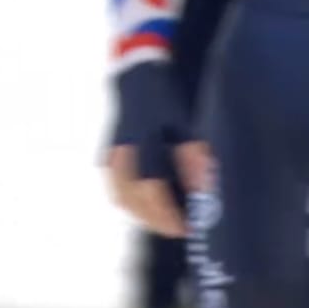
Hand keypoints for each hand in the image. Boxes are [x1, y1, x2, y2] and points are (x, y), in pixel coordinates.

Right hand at [108, 61, 212, 238]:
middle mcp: (123, 152)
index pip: (152, 187)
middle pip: (134, 199)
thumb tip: (202, 190)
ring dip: (142, 215)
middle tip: (178, 229)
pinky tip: (145, 208)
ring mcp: (111, 156)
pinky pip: (115, 190)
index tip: (186, 227)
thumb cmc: (165, 101)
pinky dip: (130, 204)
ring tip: (164, 221)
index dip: (167, 212)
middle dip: (156, 220)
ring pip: (122, 198)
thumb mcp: (185, 125)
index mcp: (143, 141)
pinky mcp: (106, 158)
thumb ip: (192, 158)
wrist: (136, 78)